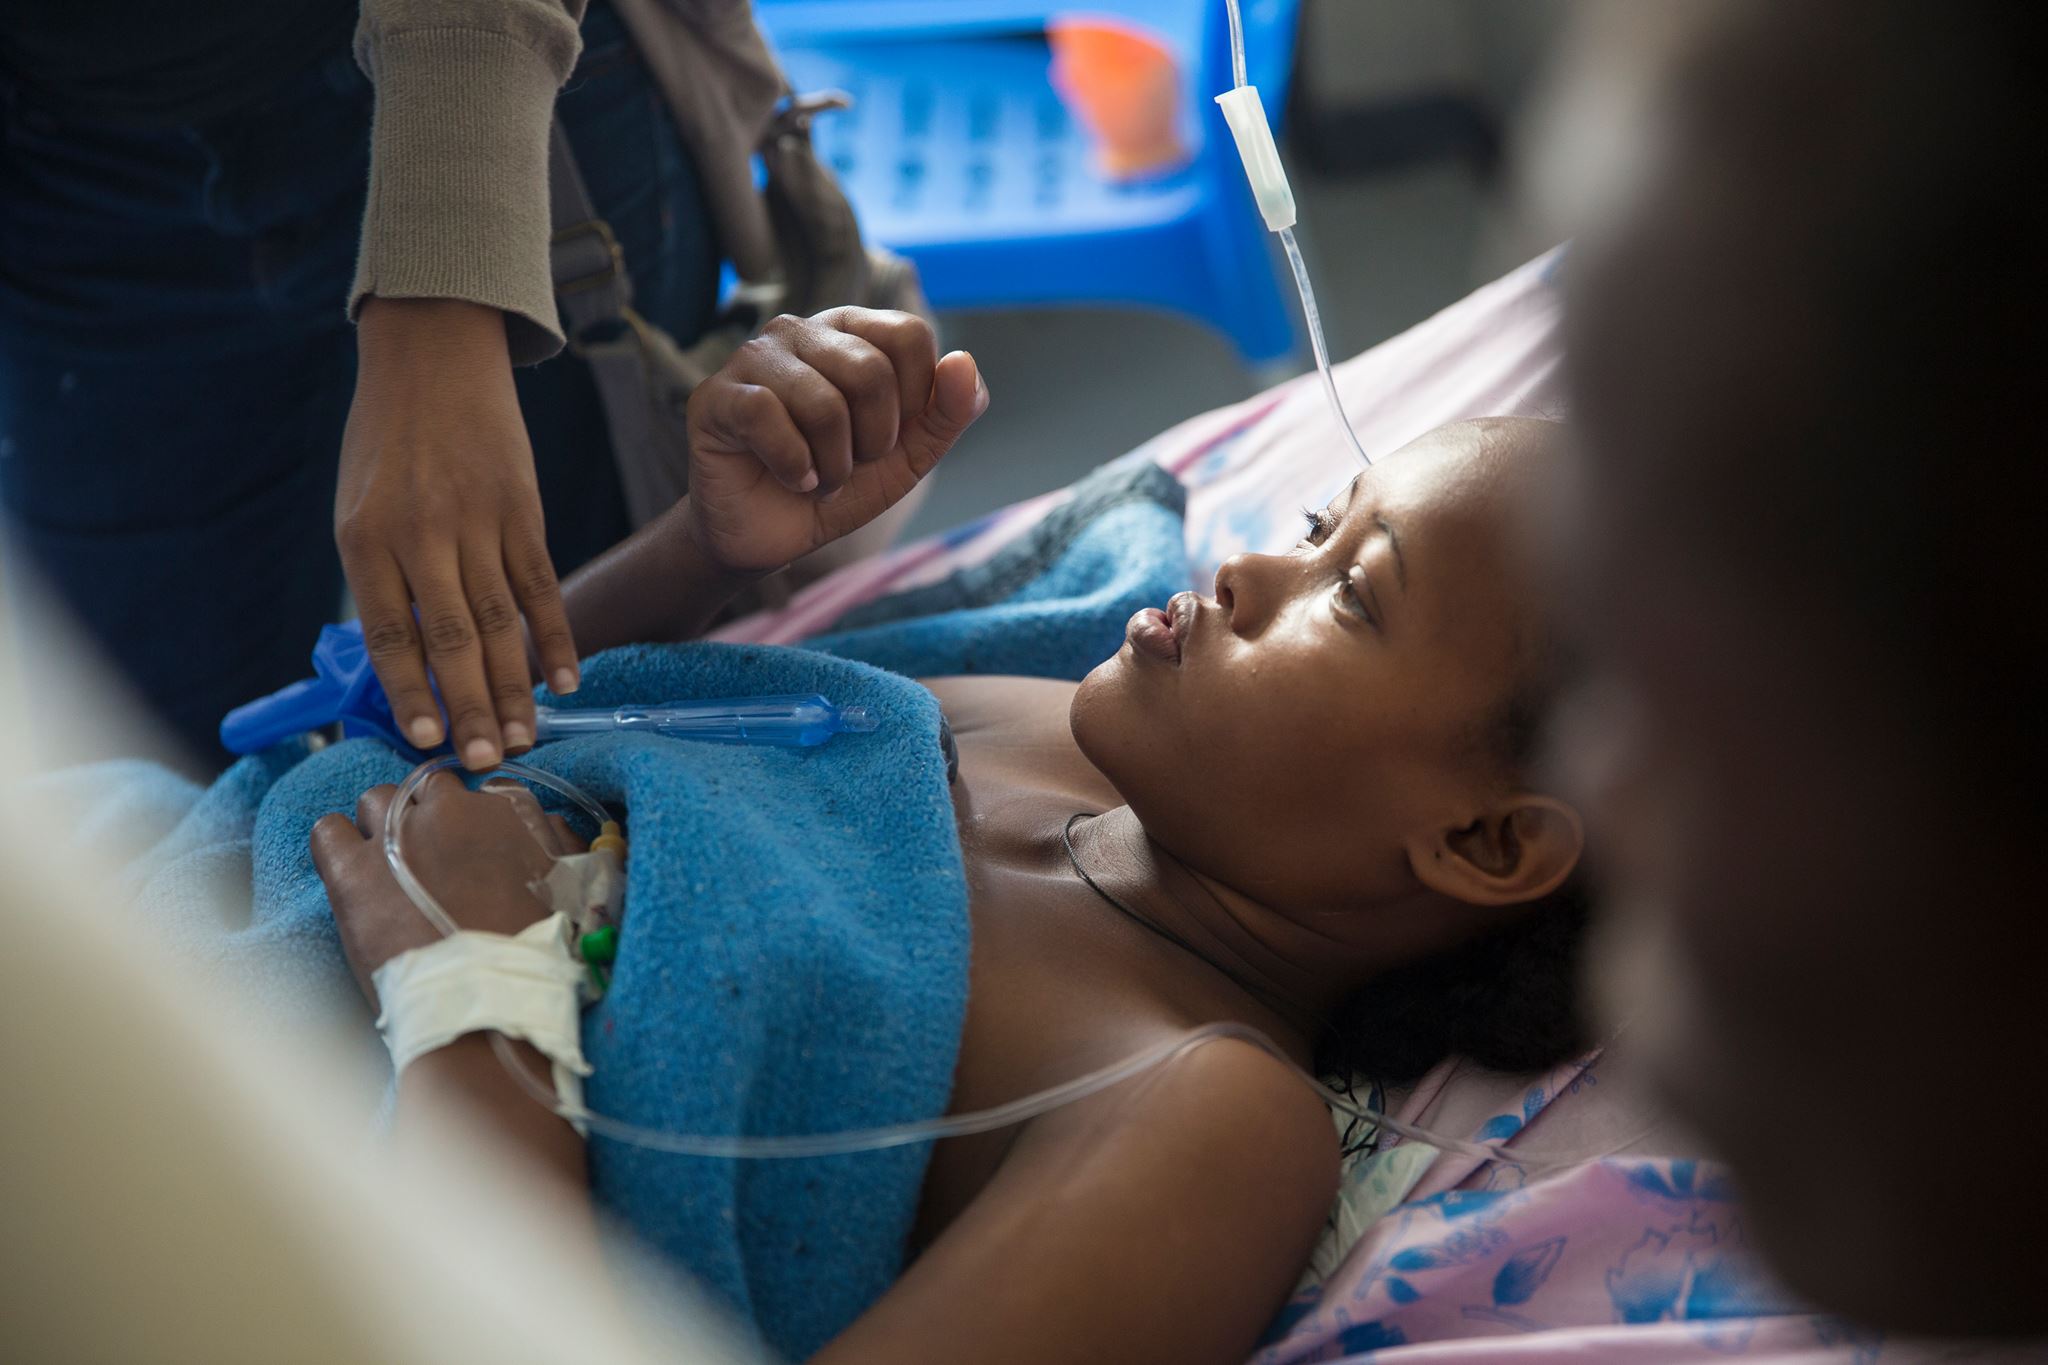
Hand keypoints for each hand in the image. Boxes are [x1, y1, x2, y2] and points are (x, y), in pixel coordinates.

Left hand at [310, 772, 587, 1007]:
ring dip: (382, 825)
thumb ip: (555, 838)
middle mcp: (446, 809)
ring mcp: (394, 835)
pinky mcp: (350, 870)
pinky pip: (329, 830)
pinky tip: (350, 869)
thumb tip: (544, 820)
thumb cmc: (532, 948)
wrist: (483, 1000)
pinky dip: (337, 843)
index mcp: (501, 809)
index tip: (468, 846)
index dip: (470, 818)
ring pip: (375, 800)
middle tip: (429, 861)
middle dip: (425, 816)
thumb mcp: (565, 884)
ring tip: (387, 866)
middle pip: (425, 788)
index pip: (478, 786)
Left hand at [337, 297, 581, 771]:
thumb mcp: (357, 506)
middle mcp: (422, 534)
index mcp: (366, 539)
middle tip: (487, 760)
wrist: (433, 355)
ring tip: (524, 737)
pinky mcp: (522, 511)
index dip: (410, 692)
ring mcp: (478, 522)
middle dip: (471, 707)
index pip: (390, 635)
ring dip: (514, 686)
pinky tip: (564, 680)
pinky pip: (539, 585)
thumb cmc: (387, 441)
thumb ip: (381, 578)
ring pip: (501, 622)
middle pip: (452, 639)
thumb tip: (406, 659)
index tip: (427, 740)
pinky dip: (554, 635)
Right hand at [682, 307, 987, 575]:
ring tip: (817, 477)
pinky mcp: (716, 396)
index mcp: (851, 331)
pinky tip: (790, 479)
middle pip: (870, 370)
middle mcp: (799, 330)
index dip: (915, 400)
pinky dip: (793, 466)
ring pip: (822, 402)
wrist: (771, 537)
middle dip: (873, 440)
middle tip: (849, 463)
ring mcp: (752, 358)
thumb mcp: (909, 455)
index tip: (890, 435)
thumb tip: (963, 362)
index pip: (910, 335)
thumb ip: (947, 412)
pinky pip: (768, 418)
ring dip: (833, 465)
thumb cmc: (837, 483)